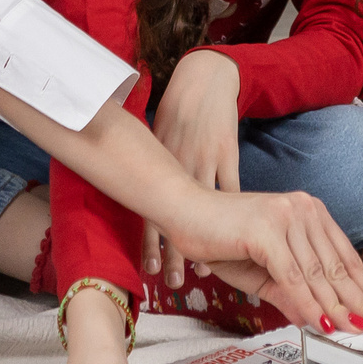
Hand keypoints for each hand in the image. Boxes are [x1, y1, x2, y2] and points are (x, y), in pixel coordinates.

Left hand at [143, 52, 241, 287]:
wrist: (202, 80)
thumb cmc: (174, 111)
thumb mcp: (154, 136)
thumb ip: (145, 165)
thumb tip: (128, 192)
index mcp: (156, 163)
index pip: (149, 209)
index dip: (148, 242)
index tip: (147, 270)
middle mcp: (177, 164)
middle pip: (173, 216)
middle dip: (172, 252)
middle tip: (170, 283)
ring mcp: (204, 160)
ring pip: (202, 210)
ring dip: (205, 243)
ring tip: (202, 274)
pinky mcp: (228, 154)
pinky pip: (230, 190)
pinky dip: (231, 216)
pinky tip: (234, 238)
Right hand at [161, 188, 362, 334]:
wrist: (181, 211)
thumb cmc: (217, 238)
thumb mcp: (261, 271)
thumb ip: (289, 292)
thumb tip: (314, 320)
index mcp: (308, 211)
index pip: (343, 256)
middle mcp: (303, 208)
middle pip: (337, 266)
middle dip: (360, 301)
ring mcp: (286, 216)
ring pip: (318, 274)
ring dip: (339, 308)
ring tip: (357, 332)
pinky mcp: (267, 230)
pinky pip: (293, 276)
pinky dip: (310, 304)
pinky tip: (323, 323)